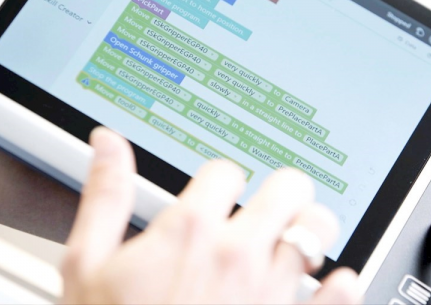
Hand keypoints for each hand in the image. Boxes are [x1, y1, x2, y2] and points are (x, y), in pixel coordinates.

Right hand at [61, 127, 360, 303]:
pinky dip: (342, 286)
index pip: (226, 171)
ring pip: (319, 230)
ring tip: (293, 242)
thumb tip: (108, 141)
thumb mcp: (88, 265)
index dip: (218, 182)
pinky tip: (332, 283)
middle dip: (278, 193)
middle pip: (289, 186)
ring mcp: (270, 291)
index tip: (214, 199)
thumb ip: (106, 195)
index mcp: (191, 232)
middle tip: (266, 210)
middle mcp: (238, 254)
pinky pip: (340, 294)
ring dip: (309, 231)